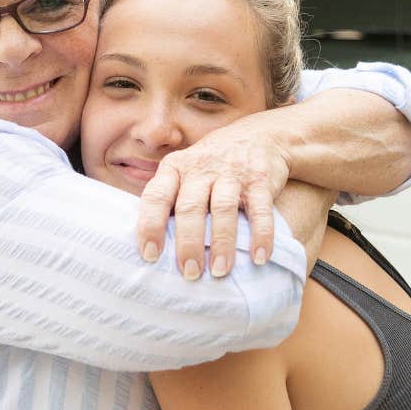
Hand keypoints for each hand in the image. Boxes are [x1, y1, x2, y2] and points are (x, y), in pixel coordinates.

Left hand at [136, 117, 289, 279]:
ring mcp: (232, 172)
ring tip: (219, 271)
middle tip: (189, 272)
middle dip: (188, 243)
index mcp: (175, 168)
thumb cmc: (210, 165)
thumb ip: (169, 199)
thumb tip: (149, 245)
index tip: (150, 255)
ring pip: (223, 208)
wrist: (259, 136)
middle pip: (189, 207)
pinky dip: (261, 235)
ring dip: (221, 243)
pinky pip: (260, 210)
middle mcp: (200, 168)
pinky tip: (259, 257)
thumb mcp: (184, 171)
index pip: (156, 196)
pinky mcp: (260, 180)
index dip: (150, 226)